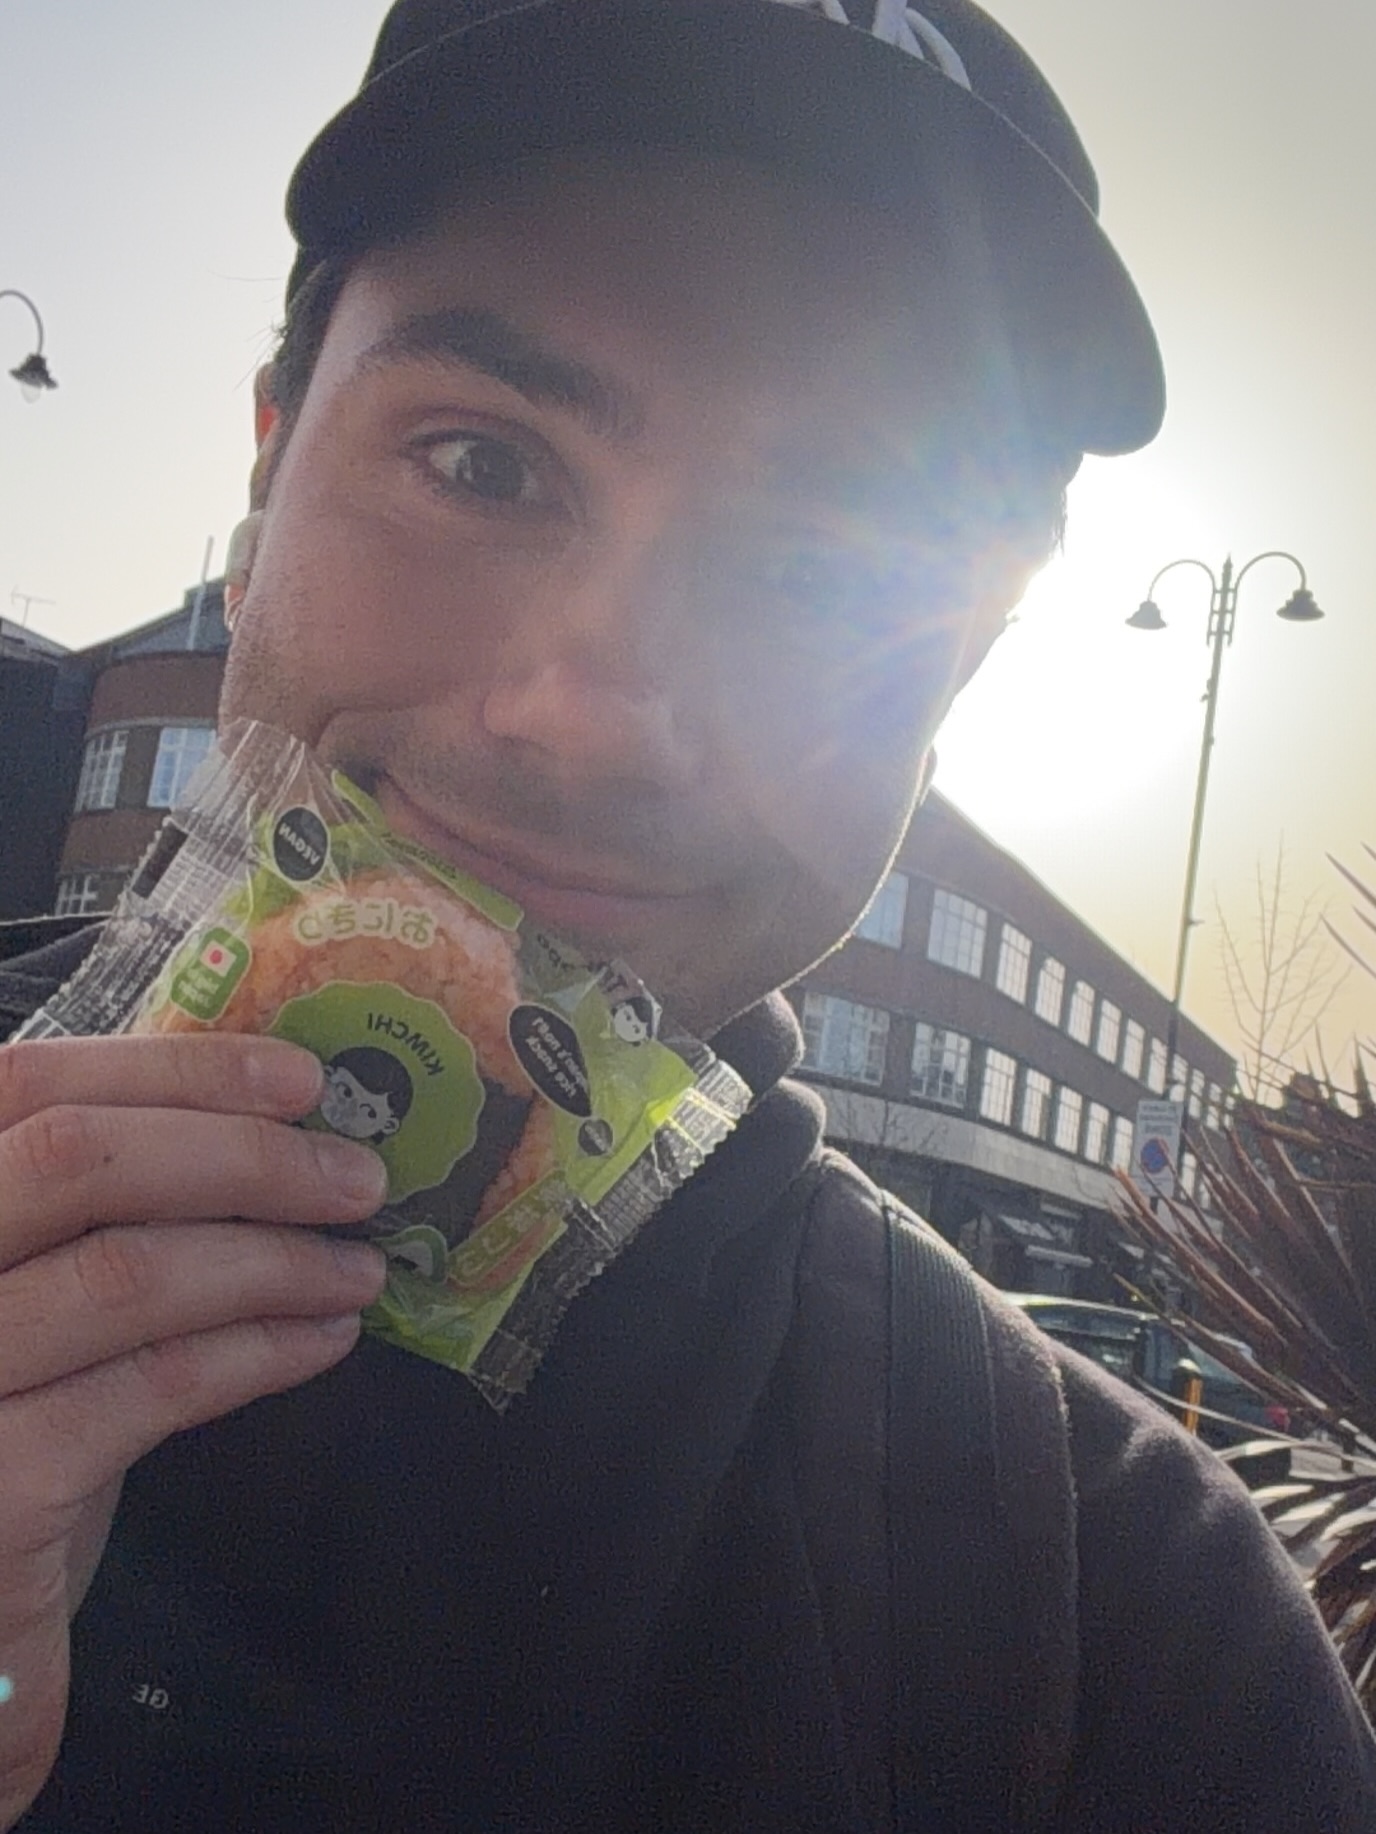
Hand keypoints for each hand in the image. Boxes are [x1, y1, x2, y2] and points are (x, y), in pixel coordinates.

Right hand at [0, 1033, 387, 1827]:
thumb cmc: (7, 1426)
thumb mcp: (35, 1288)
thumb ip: (102, 1206)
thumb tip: (268, 1119)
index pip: (25, 1085)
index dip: (169, 1068)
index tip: (299, 1079)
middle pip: (77, 1159)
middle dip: (243, 1156)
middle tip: (358, 1179)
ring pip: (124, 1272)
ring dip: (271, 1258)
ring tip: (358, 1268)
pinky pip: (150, 1387)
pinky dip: (257, 1352)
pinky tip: (321, 1342)